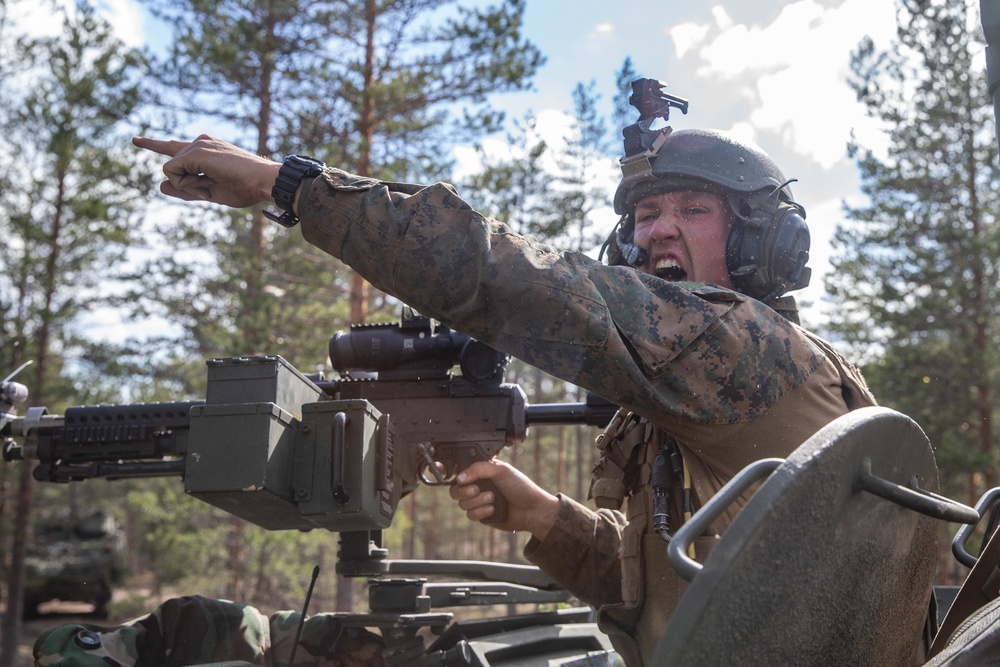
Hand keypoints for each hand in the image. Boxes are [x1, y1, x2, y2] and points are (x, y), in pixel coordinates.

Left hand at [132, 134, 279, 208]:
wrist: (263, 182)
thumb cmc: (244, 188)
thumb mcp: (210, 192)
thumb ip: (184, 189)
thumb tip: (160, 185)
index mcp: (206, 150)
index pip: (174, 147)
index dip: (153, 144)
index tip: (135, 140)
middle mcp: (200, 142)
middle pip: (173, 167)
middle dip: (187, 185)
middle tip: (211, 188)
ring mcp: (197, 144)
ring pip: (172, 170)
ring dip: (189, 185)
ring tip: (215, 184)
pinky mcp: (195, 151)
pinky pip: (173, 172)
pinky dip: (186, 184)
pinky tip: (207, 182)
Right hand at [450, 460, 558, 538]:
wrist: (531, 510)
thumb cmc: (520, 487)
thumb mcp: (501, 470)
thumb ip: (478, 469)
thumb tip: (459, 477)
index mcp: (481, 472)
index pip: (460, 472)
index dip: (456, 475)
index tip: (460, 478)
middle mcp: (478, 485)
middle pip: (455, 489)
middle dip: (464, 491)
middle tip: (477, 489)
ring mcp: (478, 501)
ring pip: (462, 503)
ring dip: (477, 501)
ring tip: (492, 498)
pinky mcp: (481, 515)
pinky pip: (470, 515)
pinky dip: (481, 512)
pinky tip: (493, 509)